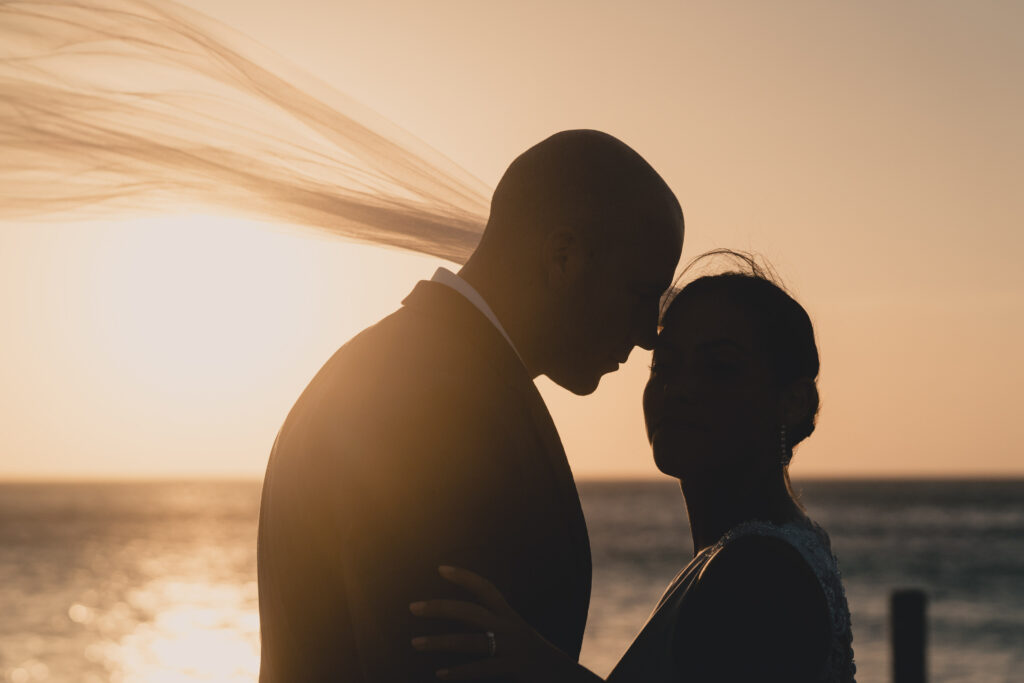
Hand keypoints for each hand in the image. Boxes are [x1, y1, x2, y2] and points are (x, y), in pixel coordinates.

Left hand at [409, 565, 574, 681]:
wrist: (565, 676)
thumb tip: (466, 624)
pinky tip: (439, 673)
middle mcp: (510, 627)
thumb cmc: (534, 656)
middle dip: (440, 608)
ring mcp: (511, 648)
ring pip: (470, 642)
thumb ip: (494, 626)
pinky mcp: (513, 668)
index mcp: (509, 616)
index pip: (485, 588)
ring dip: (439, 642)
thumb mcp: (516, 634)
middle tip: (413, 607)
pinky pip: (481, 668)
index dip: (464, 577)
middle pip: (470, 612)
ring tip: (415, 643)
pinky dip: (458, 671)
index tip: (440, 568)